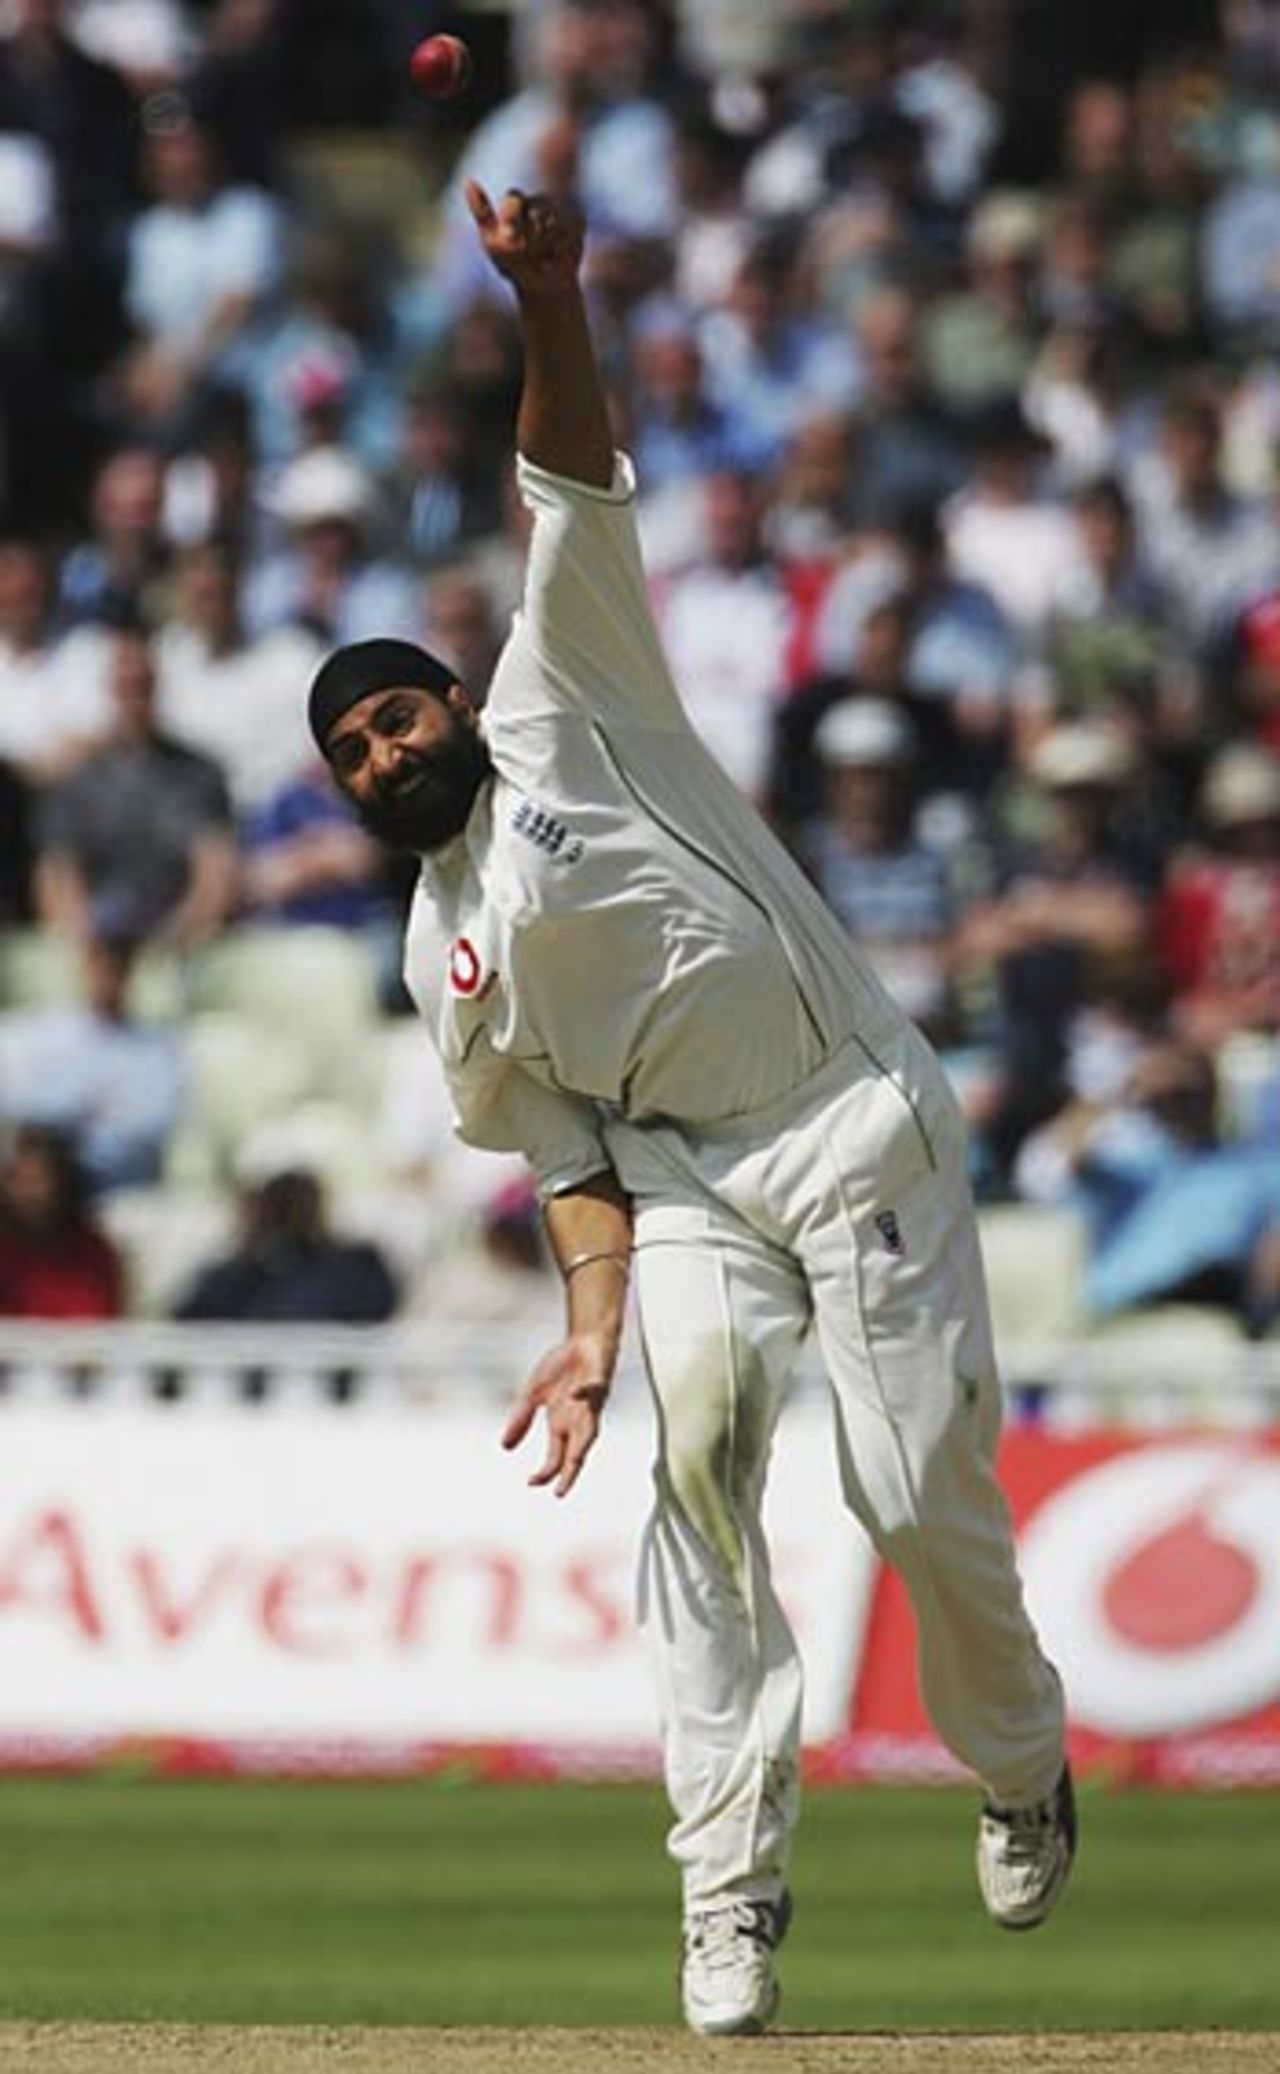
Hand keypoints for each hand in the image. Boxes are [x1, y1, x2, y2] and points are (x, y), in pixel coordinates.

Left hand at [465, 181, 583, 298]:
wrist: (543, 287)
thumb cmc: (514, 267)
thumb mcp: (493, 243)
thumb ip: (481, 212)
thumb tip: (469, 180)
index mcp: (517, 203)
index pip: (514, 200)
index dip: (512, 216)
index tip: (508, 236)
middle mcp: (539, 202)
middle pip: (538, 208)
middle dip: (531, 236)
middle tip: (526, 254)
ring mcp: (561, 211)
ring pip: (555, 220)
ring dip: (546, 245)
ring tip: (541, 260)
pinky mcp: (577, 222)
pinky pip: (570, 229)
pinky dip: (561, 246)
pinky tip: (556, 257)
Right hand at [501, 1331, 612, 1497]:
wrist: (585, 1340)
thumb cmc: (562, 1368)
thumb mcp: (534, 1394)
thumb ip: (521, 1419)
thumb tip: (504, 1447)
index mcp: (563, 1424)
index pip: (557, 1457)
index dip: (546, 1472)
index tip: (531, 1482)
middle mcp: (579, 1419)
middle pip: (577, 1453)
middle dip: (570, 1472)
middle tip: (560, 1491)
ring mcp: (592, 1402)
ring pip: (591, 1429)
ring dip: (583, 1443)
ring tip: (576, 1458)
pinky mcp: (600, 1380)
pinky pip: (596, 1388)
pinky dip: (587, 1393)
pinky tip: (575, 1395)